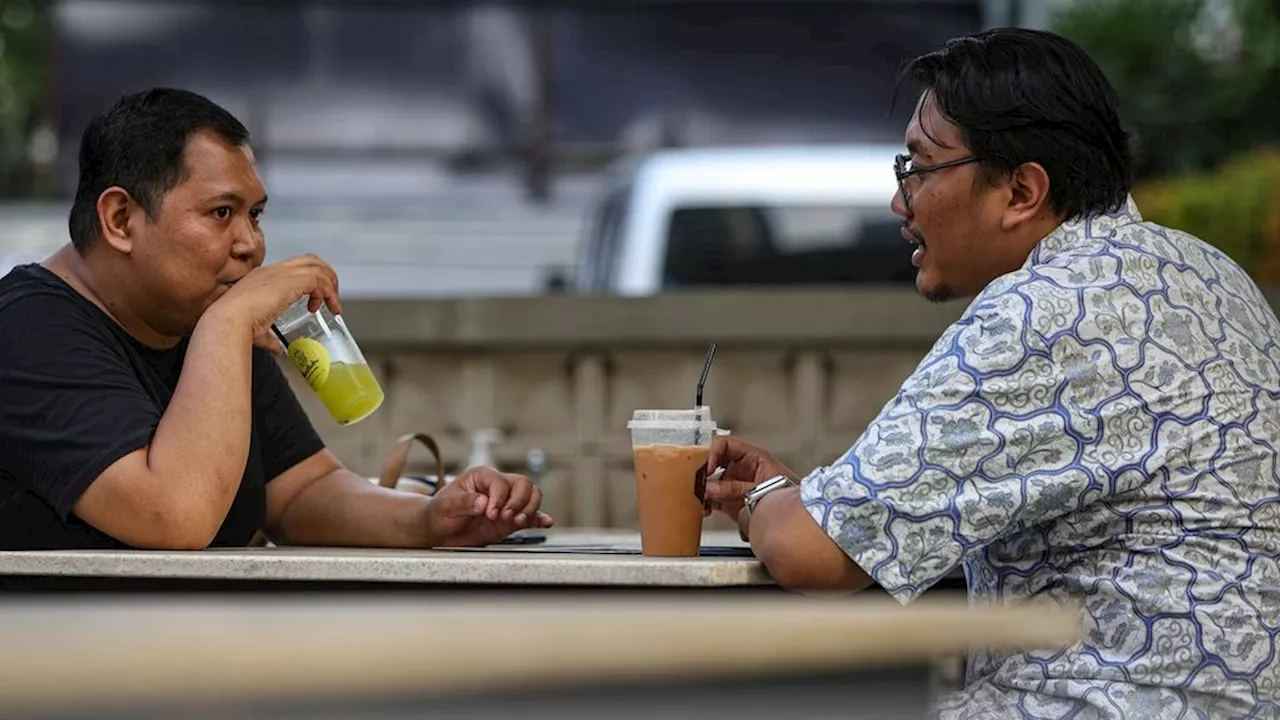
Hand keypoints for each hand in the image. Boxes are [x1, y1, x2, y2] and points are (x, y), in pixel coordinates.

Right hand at [205, 254, 341, 351]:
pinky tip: (327, 307)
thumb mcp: (257, 332)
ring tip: (334, 304)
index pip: (292, 269)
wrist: (228, 320)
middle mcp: (272, 272)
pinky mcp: (291, 281)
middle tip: (331, 297)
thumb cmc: (234, 326)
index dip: (308, 281)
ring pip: (317, 267)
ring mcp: (281, 274)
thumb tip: (277, 348)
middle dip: (325, 275)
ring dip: (330, 285)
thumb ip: (269, 339)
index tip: (314, 301)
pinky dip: (327, 293)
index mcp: (261, 278)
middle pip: (308, 260)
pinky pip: (318, 279)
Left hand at [421, 467, 553, 546]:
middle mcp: (497, 487)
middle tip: (506, 517)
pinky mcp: (510, 520)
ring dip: (530, 508)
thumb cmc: (439, 512)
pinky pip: (530, 516)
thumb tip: (483, 502)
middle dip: (519, 501)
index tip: (490, 513)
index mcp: (482, 476)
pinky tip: (545, 522)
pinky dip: (539, 519)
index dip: (499, 498)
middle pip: (523, 484)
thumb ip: (465, 502)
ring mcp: (506, 503)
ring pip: (531, 496)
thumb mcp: (446, 505)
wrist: (439, 530)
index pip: (501, 482)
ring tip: (518, 521)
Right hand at [704, 435, 799, 520]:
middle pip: (714, 461)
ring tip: (698, 497)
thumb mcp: (761, 489)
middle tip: (695, 480)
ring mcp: (736, 484)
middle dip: (702, 470)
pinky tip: (704, 509)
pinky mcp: (732, 501)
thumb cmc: (791, 497)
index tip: (706, 466)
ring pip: (711, 481)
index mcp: (752, 457)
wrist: (798, 520)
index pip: (725, 444)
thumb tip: (711, 488)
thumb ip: (735, 488)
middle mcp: (741, 468)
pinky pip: (713, 498)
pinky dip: (706, 503)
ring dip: (702, 489)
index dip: (712, 452)